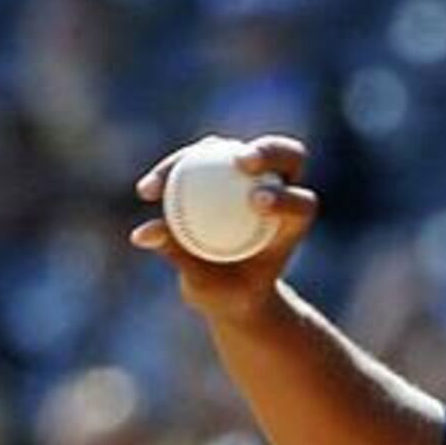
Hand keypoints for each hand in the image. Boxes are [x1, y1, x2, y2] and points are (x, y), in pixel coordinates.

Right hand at [131, 134, 319, 319]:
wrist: (231, 289)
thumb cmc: (231, 294)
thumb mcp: (212, 289)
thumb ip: (185, 259)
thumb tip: (144, 233)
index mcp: (294, 222)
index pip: (301, 203)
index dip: (285, 198)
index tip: (256, 204)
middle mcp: (277, 189)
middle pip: (284, 155)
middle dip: (267, 151)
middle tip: (240, 162)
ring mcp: (248, 174)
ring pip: (228, 149)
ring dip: (197, 154)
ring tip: (165, 179)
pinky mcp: (220, 168)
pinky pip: (195, 161)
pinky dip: (170, 172)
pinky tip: (147, 191)